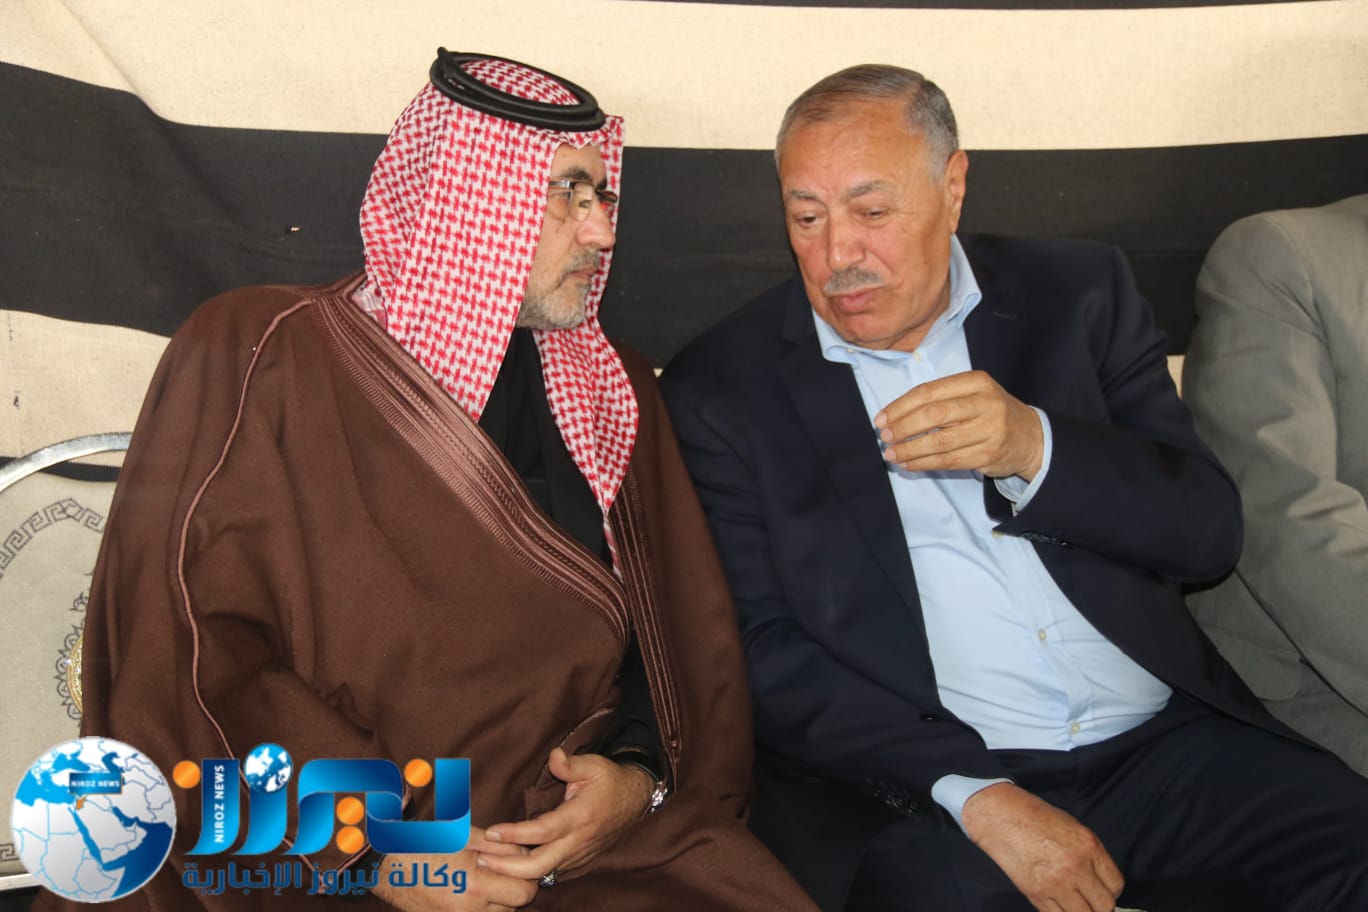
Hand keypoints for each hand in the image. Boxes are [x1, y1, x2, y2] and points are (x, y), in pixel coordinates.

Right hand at [370, 826, 535, 910]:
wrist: (384, 862)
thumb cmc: (424, 843)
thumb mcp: (466, 838)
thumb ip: (502, 849)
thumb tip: (528, 855)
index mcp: (474, 887)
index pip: (524, 893)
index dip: (526, 877)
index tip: (518, 864)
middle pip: (513, 907)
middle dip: (512, 888)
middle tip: (497, 869)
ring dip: (496, 901)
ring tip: (480, 878)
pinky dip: (479, 908)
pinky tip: (467, 890)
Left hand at [479, 748, 653, 881]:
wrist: (636, 799)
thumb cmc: (611, 780)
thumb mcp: (594, 764)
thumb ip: (570, 763)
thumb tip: (553, 756)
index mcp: (579, 817)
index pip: (542, 832)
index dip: (514, 835)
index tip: (491, 832)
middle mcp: (578, 841)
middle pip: (539, 865)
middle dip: (508, 866)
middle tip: (481, 859)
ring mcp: (578, 854)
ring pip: (544, 873)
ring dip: (515, 871)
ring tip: (488, 862)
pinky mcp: (578, 860)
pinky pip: (551, 872)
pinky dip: (529, 872)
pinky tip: (510, 865)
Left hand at [875, 370, 1043, 480]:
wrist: (1030, 437)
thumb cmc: (990, 412)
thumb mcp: (972, 393)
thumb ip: (940, 398)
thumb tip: (894, 415)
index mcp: (976, 382)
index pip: (929, 392)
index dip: (900, 406)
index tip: (881, 418)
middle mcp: (985, 404)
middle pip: (933, 415)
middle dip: (903, 427)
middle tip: (884, 436)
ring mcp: (988, 430)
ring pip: (939, 441)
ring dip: (909, 449)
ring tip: (890, 453)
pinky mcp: (988, 455)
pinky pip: (948, 460)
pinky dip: (923, 463)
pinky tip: (908, 464)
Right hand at [962, 783, 1123, 911]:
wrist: (1000, 816)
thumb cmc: (1035, 817)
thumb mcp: (1074, 828)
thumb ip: (1092, 856)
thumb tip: (1101, 882)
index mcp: (1088, 847)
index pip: (1116, 885)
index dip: (1110, 889)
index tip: (1102, 888)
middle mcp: (1075, 868)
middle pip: (1104, 906)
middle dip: (1099, 905)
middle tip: (1090, 898)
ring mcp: (1054, 884)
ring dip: (1082, 911)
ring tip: (1074, 901)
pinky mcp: (1036, 894)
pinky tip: (1058, 901)